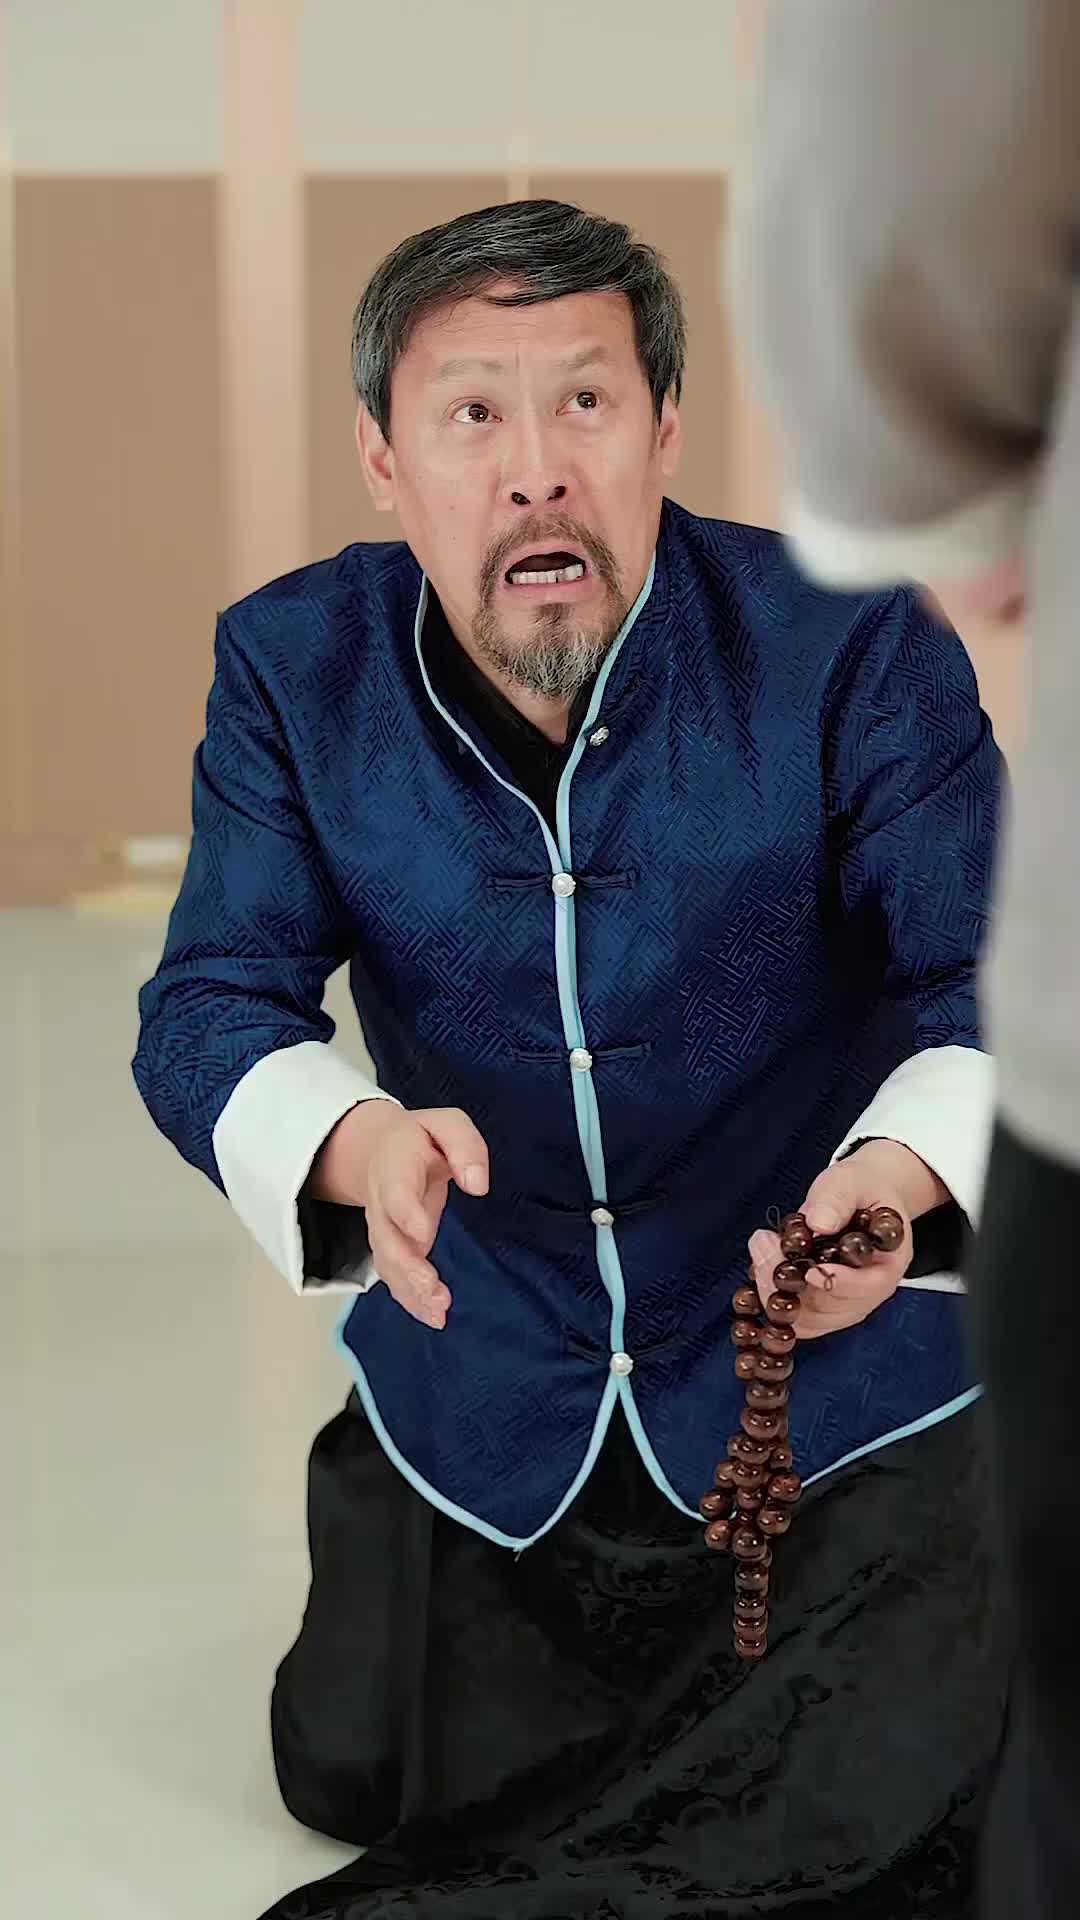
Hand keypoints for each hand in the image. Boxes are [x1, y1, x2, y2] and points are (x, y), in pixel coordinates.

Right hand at [310, 1102, 488, 1329]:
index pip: (395, 1192)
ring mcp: (384, 1231)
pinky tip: (434, 1317)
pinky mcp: (394, 1250)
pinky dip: (411, 1301)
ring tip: (439, 1312)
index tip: (422, 1233)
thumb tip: (478, 1184)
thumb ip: (464, 1145)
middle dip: (407, 1266)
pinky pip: (395, 1279)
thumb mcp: (446, 1124)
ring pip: (389, 1266)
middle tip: (432, 1288)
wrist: (381, 1151)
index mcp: (394, 1167)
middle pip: (387, 1239)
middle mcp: (382, 1204)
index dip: (405, 1213)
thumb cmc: (422, 1139)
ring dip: (411, 1291)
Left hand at [747, 1140, 948, 1340]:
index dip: (841, 1284)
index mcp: (889, 1263)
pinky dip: (771, 1296)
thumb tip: (819, 1223)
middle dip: (792, 1281)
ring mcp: (844, 1305)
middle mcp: (869, 1292)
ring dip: (774, 1288)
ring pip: (808, 1319)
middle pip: (832, 1307)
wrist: (858, 1199)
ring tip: (760, 1244)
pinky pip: (794, 1319)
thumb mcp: (852, 1182)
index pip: (871, 1287)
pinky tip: (760, 1263)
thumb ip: (838, 1199)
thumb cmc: (859, 1189)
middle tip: (764, 1242)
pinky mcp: (821, 1309)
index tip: (809, 1272)